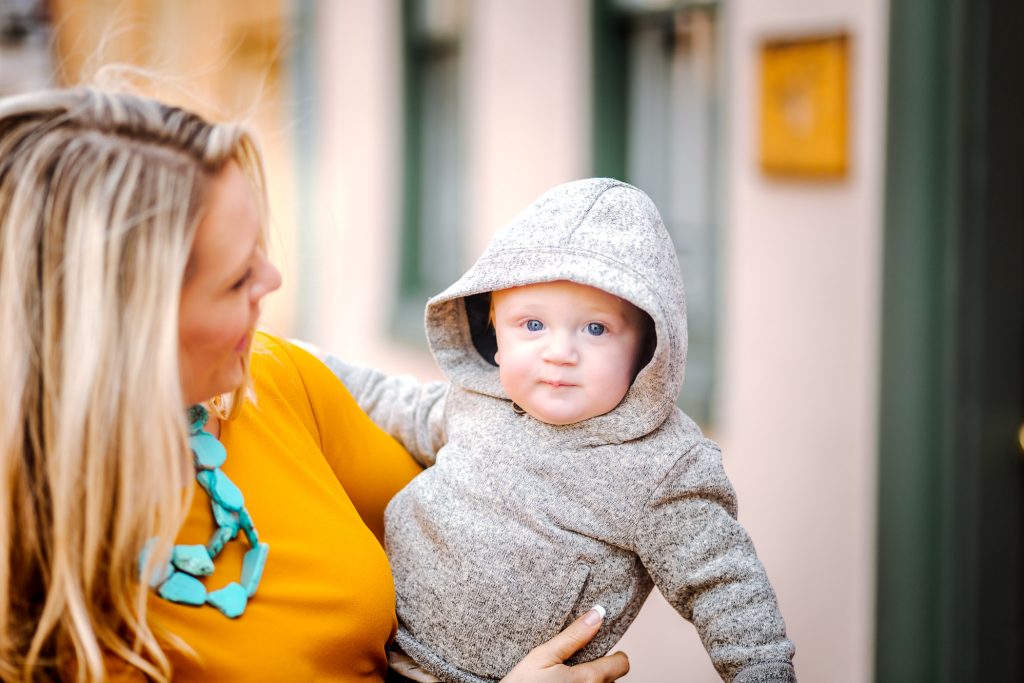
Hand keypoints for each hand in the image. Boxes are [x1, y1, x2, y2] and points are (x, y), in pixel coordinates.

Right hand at [501, 606, 629, 682]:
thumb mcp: (542, 656)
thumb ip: (573, 636)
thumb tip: (598, 614)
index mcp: (587, 679)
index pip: (621, 664)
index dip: (614, 655)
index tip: (600, 652)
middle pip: (613, 679)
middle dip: (600, 670)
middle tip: (576, 665)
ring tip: (567, 679)